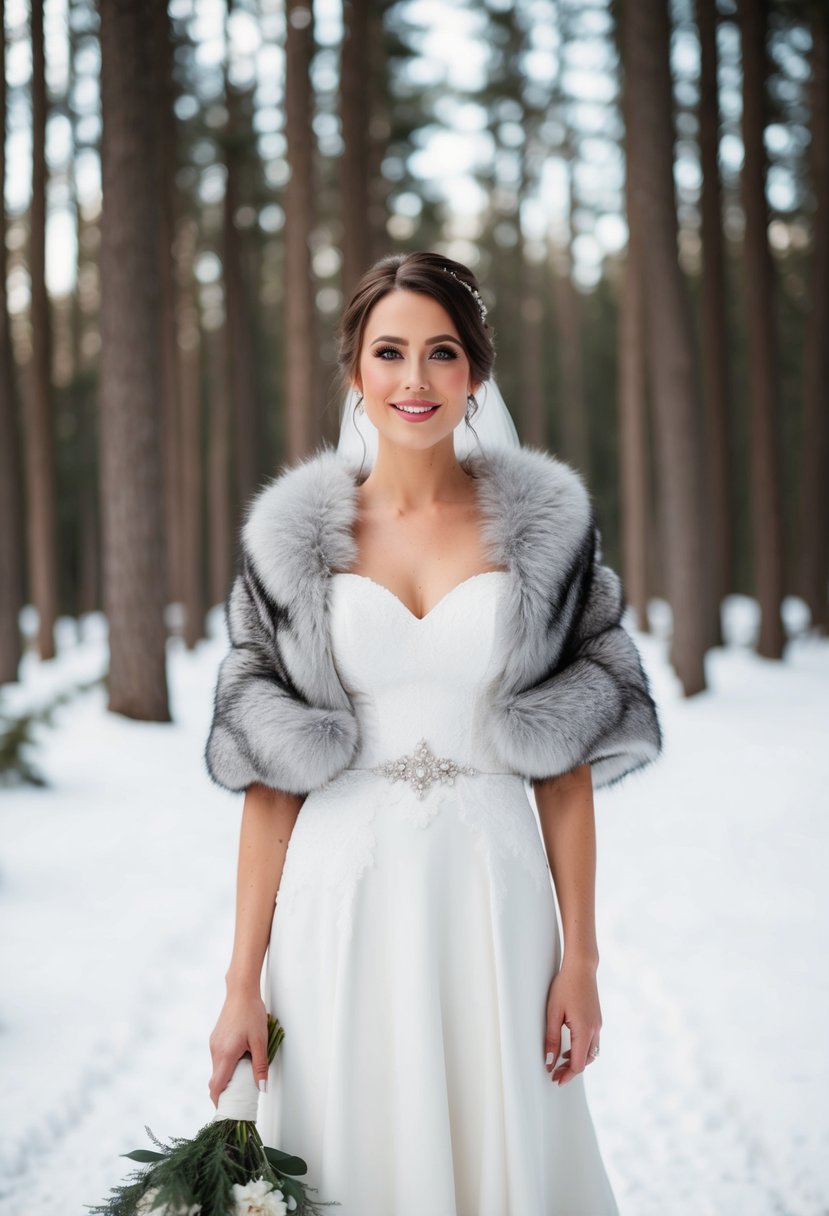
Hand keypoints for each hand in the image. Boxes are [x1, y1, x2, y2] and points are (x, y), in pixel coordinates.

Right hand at [208, 987, 268, 1106]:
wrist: (241, 991)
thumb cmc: (251, 1013)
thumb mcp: (260, 1041)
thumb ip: (260, 1066)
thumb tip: (262, 1088)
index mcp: (224, 1054)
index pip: (216, 1086)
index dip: (220, 1101)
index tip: (228, 1110)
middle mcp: (215, 1050)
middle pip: (216, 1079)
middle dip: (227, 1091)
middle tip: (241, 1098)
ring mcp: (214, 1044)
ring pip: (218, 1069)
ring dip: (228, 1077)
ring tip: (245, 1078)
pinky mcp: (216, 1038)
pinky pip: (219, 1058)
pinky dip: (227, 1066)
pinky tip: (241, 1061)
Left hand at [544, 960, 601, 1085]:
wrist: (581, 967)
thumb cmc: (565, 986)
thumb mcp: (553, 1013)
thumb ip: (552, 1039)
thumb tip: (550, 1062)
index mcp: (584, 1031)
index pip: (578, 1064)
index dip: (567, 1075)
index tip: (555, 1080)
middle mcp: (595, 1030)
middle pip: (586, 1061)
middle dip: (571, 1070)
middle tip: (555, 1074)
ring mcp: (598, 1024)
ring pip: (591, 1052)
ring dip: (577, 1060)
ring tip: (560, 1061)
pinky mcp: (597, 1018)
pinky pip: (592, 1041)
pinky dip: (581, 1049)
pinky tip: (570, 1046)